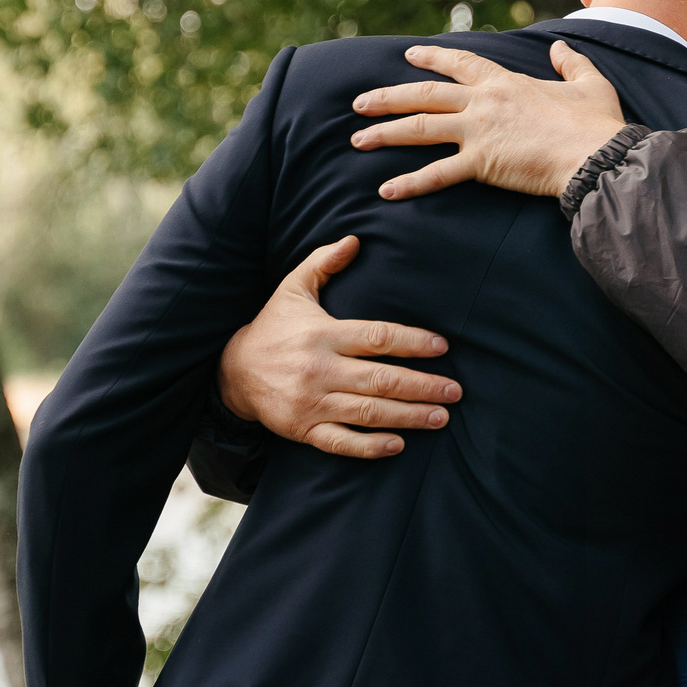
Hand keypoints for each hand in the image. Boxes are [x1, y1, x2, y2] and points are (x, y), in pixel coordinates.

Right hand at [219, 236, 458, 457]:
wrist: (232, 372)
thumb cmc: (273, 327)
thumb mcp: (292, 288)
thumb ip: (323, 262)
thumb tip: (354, 239)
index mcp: (322, 335)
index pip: (376, 338)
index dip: (411, 342)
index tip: (441, 347)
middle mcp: (319, 370)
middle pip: (379, 379)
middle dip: (422, 386)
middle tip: (455, 391)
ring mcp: (311, 403)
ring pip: (368, 413)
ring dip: (408, 416)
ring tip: (440, 416)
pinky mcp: (303, 429)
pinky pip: (341, 443)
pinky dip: (370, 447)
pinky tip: (399, 444)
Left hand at [350, 41, 629, 199]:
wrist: (596, 155)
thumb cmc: (596, 123)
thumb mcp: (589, 83)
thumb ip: (571, 62)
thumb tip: (559, 47)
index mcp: (505, 82)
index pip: (460, 64)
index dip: (432, 58)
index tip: (409, 56)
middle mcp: (484, 101)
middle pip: (425, 95)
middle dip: (388, 97)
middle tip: (359, 102)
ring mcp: (479, 130)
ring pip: (420, 128)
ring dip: (385, 133)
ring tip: (357, 140)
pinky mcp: (481, 162)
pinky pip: (437, 174)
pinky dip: (410, 183)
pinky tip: (386, 190)